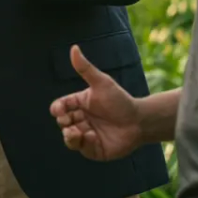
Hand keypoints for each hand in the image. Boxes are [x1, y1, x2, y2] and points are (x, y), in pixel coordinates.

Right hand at [49, 45, 142, 161]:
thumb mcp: (102, 83)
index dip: (57, 109)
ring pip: (69, 139)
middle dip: (64, 123)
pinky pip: (84, 149)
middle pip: (63, 123)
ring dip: (70, 136)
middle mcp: (81, 120)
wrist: (140, 120)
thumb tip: (74, 48)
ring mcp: (87, 135)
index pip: (60, 107)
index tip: (59, 110)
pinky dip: (85, 144)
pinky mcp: (95, 149)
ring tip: (76, 132)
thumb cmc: (120, 100)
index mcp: (79, 105)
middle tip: (70, 122)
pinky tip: (94, 137)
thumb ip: (85, 68)